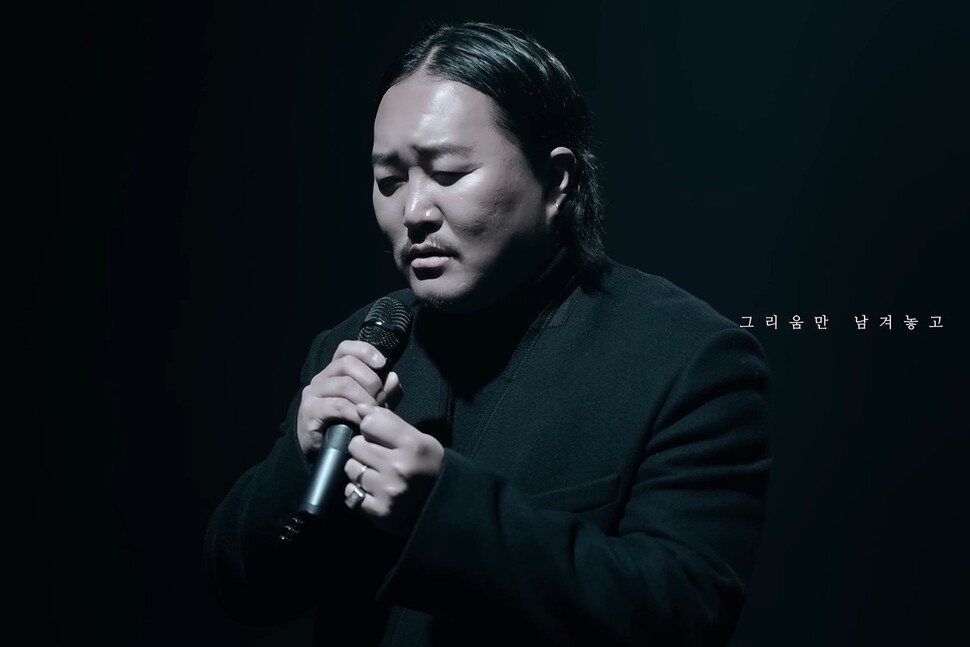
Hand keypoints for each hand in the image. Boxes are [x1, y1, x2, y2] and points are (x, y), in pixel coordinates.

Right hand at [297, 340, 402, 454]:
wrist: (323, 453)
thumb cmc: (348, 427)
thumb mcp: (371, 407)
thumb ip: (385, 393)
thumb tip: (393, 377)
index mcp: (335, 372)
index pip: (346, 349)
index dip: (365, 351)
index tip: (382, 364)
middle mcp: (321, 378)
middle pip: (347, 363)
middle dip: (371, 380)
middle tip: (381, 399)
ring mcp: (313, 393)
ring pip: (344, 384)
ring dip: (365, 398)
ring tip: (373, 412)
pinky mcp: (310, 411)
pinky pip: (338, 405)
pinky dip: (355, 413)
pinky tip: (362, 422)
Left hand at [344, 404, 443, 535]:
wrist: (443, 504)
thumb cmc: (429, 466)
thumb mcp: (419, 439)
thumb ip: (389, 421)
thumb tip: (360, 408)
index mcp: (412, 445)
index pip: (370, 424)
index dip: (371, 428)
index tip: (377, 435)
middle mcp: (399, 467)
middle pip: (356, 445)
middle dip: (364, 448)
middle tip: (378, 456)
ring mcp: (388, 491)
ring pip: (351, 468)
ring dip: (360, 470)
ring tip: (376, 474)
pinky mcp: (379, 510)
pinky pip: (351, 491)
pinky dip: (358, 490)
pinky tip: (373, 490)